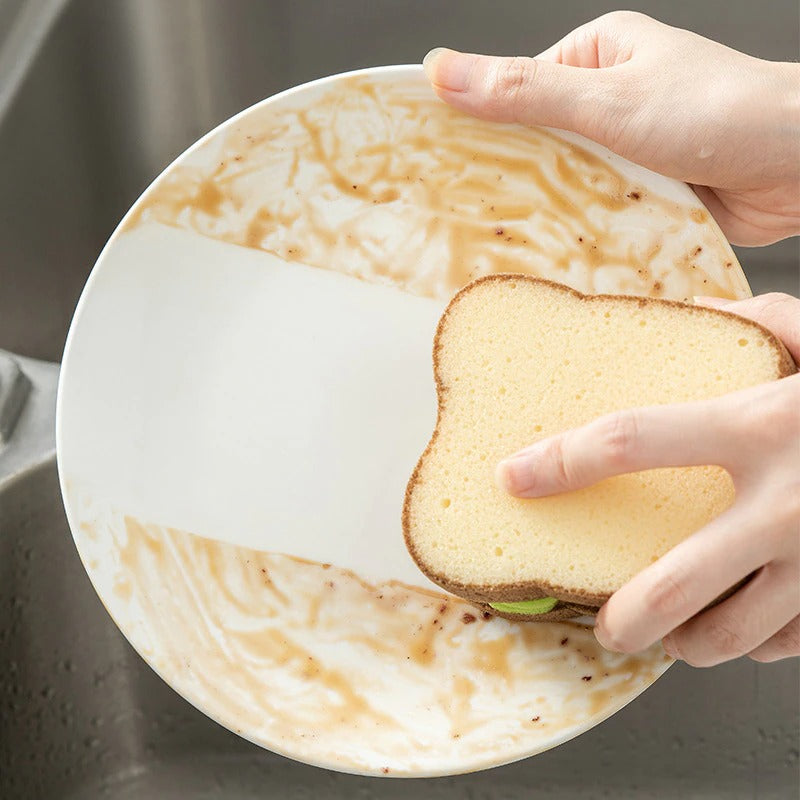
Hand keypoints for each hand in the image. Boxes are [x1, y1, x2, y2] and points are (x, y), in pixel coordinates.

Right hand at [423, 12, 799, 245]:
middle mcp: (609, 99)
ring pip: (567, 182)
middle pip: (539, 141)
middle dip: (515, 177)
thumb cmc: (719, 113)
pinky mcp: (644, 189)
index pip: (516, 91)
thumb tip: (444, 70)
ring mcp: (627, 148)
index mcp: (597, 55)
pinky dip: (583, 227)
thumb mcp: (607, 101)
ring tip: (514, 236)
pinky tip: (560, 248)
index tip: (437, 161)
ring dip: (553, 207)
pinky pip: (598, 210)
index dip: (476, 125)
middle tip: (473, 212)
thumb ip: (525, 92)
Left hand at [495, 293, 799, 665]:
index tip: (515, 477)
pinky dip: (761, 641)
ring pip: (732, 636)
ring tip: (671, 633)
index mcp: (762, 425)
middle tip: (603, 626)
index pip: (629, 441)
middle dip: (625, 617)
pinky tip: (751, 622)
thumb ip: (776, 326)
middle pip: (672, 582)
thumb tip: (719, 313)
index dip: (560, 462)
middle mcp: (785, 503)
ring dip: (691, 642)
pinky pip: (790, 644)